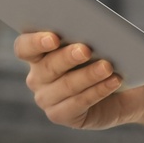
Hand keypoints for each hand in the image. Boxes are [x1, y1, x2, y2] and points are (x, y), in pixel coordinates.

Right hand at [15, 31, 143, 130]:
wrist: (119, 89)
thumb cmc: (101, 56)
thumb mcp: (91, 42)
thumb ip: (84, 33)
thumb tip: (91, 27)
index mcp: (36, 53)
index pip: (24, 47)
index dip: (36, 42)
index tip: (54, 37)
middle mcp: (37, 77)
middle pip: (48, 66)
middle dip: (68, 57)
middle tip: (86, 49)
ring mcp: (46, 99)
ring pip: (66, 85)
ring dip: (89, 75)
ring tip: (107, 66)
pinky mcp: (61, 115)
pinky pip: (79, 103)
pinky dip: (98, 90)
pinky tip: (113, 81)